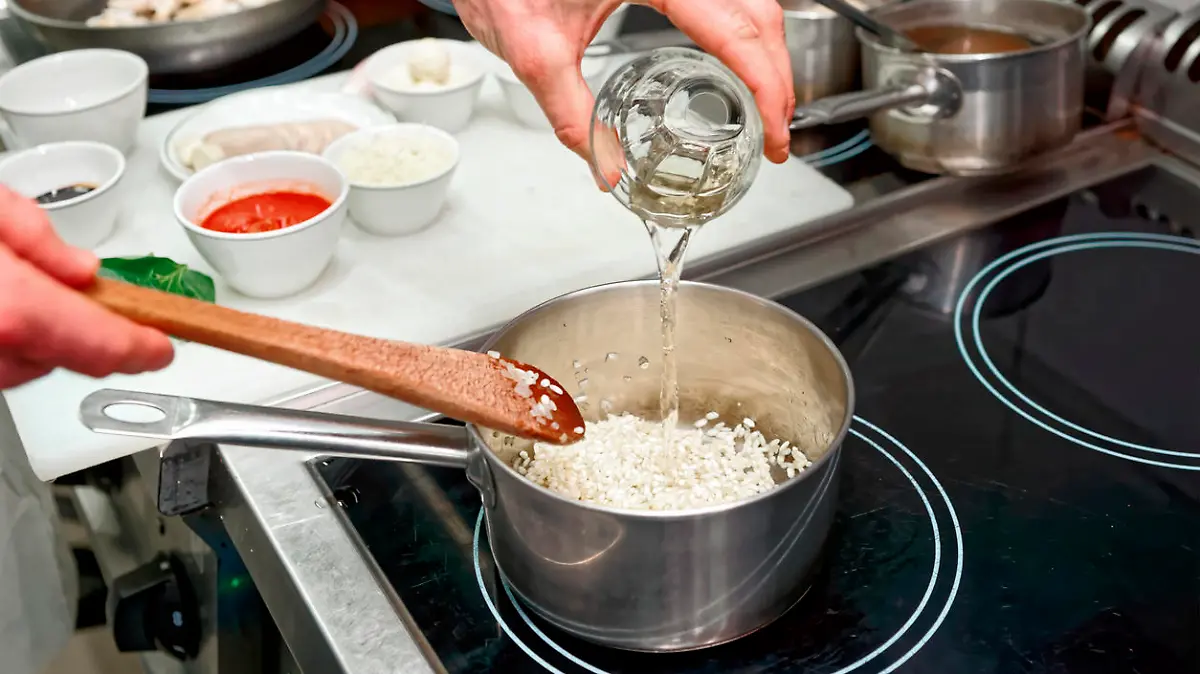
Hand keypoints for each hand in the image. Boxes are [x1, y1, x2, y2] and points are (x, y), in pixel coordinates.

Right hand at [0, 187, 173, 388]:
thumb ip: (33, 235)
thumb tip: (81, 268)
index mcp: (11, 307)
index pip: (102, 345)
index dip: (139, 349)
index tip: (162, 348)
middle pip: (64, 357)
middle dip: (77, 327)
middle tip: (67, 288)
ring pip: (26, 365)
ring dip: (35, 333)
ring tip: (9, 285)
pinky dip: (5, 339)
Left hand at [454, 0, 793, 163]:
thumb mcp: (533, 51)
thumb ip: (571, 113)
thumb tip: (606, 167)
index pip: (734, 30)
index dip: (767, 86)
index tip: (775, 132)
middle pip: (757, 12)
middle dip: (779, 75)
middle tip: (777, 132)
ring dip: (766, 52)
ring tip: (766, 106)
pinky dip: (744, 32)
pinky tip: (739, 65)